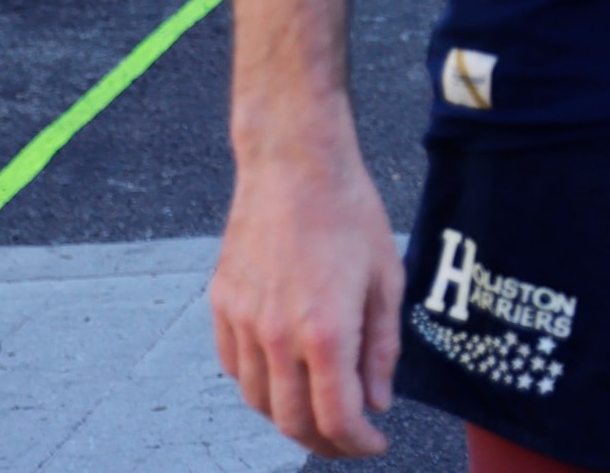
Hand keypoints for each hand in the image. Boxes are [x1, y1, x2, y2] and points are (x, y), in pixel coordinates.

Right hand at [211, 136, 403, 456]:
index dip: (358, 443)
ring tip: (320, 410)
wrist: (294, 165)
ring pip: (258, 401)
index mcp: (325, 332)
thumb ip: (382, 348)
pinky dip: (260, 385)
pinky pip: (235, 368)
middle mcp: (276, 335)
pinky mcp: (221, 306)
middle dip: (325, 443)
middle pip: (291, 422)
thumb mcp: (387, 279)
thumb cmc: (350, 213)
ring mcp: (242, 322)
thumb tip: (378, 402)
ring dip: (290, 418)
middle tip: (350, 440)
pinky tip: (286, 376)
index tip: (375, 444)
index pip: (337, 417)